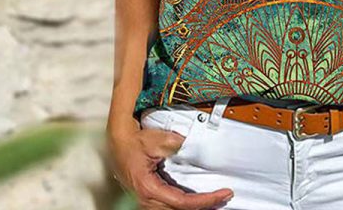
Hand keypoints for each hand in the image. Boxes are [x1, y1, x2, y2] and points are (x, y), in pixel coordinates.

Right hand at [108, 123, 233, 208]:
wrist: (118, 142)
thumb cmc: (134, 141)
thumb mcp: (157, 139)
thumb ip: (177, 144)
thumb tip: (194, 148)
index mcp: (149, 188)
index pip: (182, 202)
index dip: (205, 200)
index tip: (222, 194)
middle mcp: (147, 199)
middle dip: (205, 205)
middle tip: (224, 197)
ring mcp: (148, 200)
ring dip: (196, 206)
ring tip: (216, 199)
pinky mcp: (150, 197)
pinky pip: (170, 206)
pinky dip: (187, 204)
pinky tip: (199, 199)